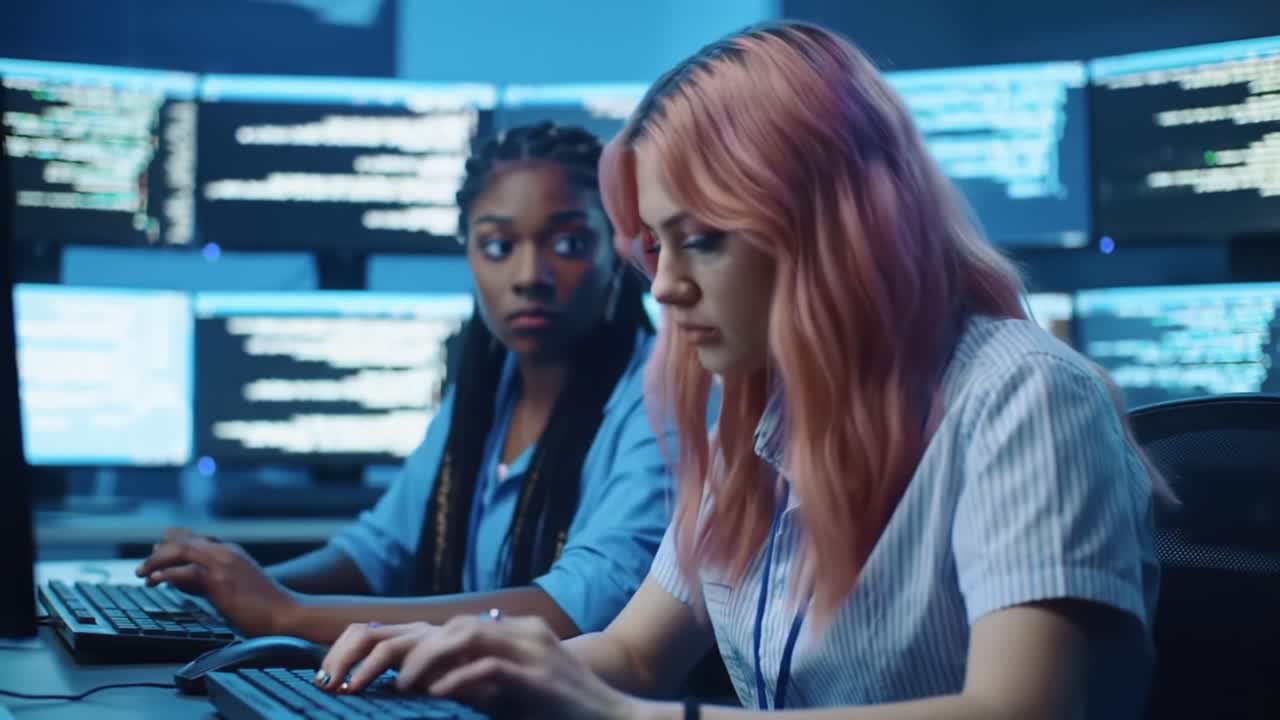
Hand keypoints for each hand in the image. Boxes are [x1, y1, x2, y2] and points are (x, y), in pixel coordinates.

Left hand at [135, 531, 300, 635]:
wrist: (286, 613)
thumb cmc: (265, 605)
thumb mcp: (236, 586)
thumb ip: (211, 580)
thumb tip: (184, 582)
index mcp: (232, 552)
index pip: (196, 538)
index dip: (173, 541)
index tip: (157, 549)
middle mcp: (226, 553)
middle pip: (184, 541)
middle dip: (160, 552)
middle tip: (143, 566)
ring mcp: (223, 565)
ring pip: (181, 550)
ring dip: (157, 561)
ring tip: (143, 574)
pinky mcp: (220, 581)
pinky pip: (186, 571)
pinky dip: (166, 573)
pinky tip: (157, 580)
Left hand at [318, 615, 645, 719]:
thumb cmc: (559, 714)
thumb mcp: (504, 697)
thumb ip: (467, 686)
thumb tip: (413, 689)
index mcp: (502, 634)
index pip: (433, 628)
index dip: (384, 644)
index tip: (343, 672)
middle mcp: (513, 632)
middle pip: (440, 626)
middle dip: (386, 648)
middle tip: (345, 679)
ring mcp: (530, 649)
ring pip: (462, 634)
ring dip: (419, 660)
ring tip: (390, 687)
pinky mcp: (540, 675)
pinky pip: (489, 669)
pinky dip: (456, 682)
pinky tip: (430, 696)